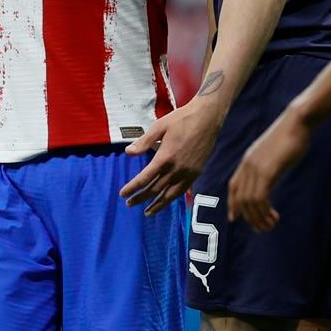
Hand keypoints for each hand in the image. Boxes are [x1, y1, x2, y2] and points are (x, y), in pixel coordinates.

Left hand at [120, 101, 222, 215]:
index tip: (123, 194)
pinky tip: (167, 200)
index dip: (133, 187)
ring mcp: (188, 172)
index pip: (145, 178)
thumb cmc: (182, 119)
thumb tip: (128, 153)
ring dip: (158, 204)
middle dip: (141, 198)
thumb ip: (144, 142)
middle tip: (129, 204)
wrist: (207, 118)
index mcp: (165, 157)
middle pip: (156, 189)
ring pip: (170, 194)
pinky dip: (173, 197)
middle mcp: (177, 169)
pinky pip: (183, 190)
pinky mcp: (197, 172)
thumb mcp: (159, 126)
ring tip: (148, 212)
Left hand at [227, 108, 310, 231]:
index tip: (234, 218)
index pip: (233, 186)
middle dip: (249, 217)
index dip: (233, 204)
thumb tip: (270, 177)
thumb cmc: (291, 136)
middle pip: (240, 198)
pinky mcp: (267, 171)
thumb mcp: (274, 153)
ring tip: (270, 225)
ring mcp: (256, 168)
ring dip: (259, 217)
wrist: (297, 122)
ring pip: (249, 201)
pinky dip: (264, 211)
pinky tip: (274, 216)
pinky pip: (259, 197)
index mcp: (248, 160)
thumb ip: (268, 165)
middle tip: (261, 228)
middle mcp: (247, 165)